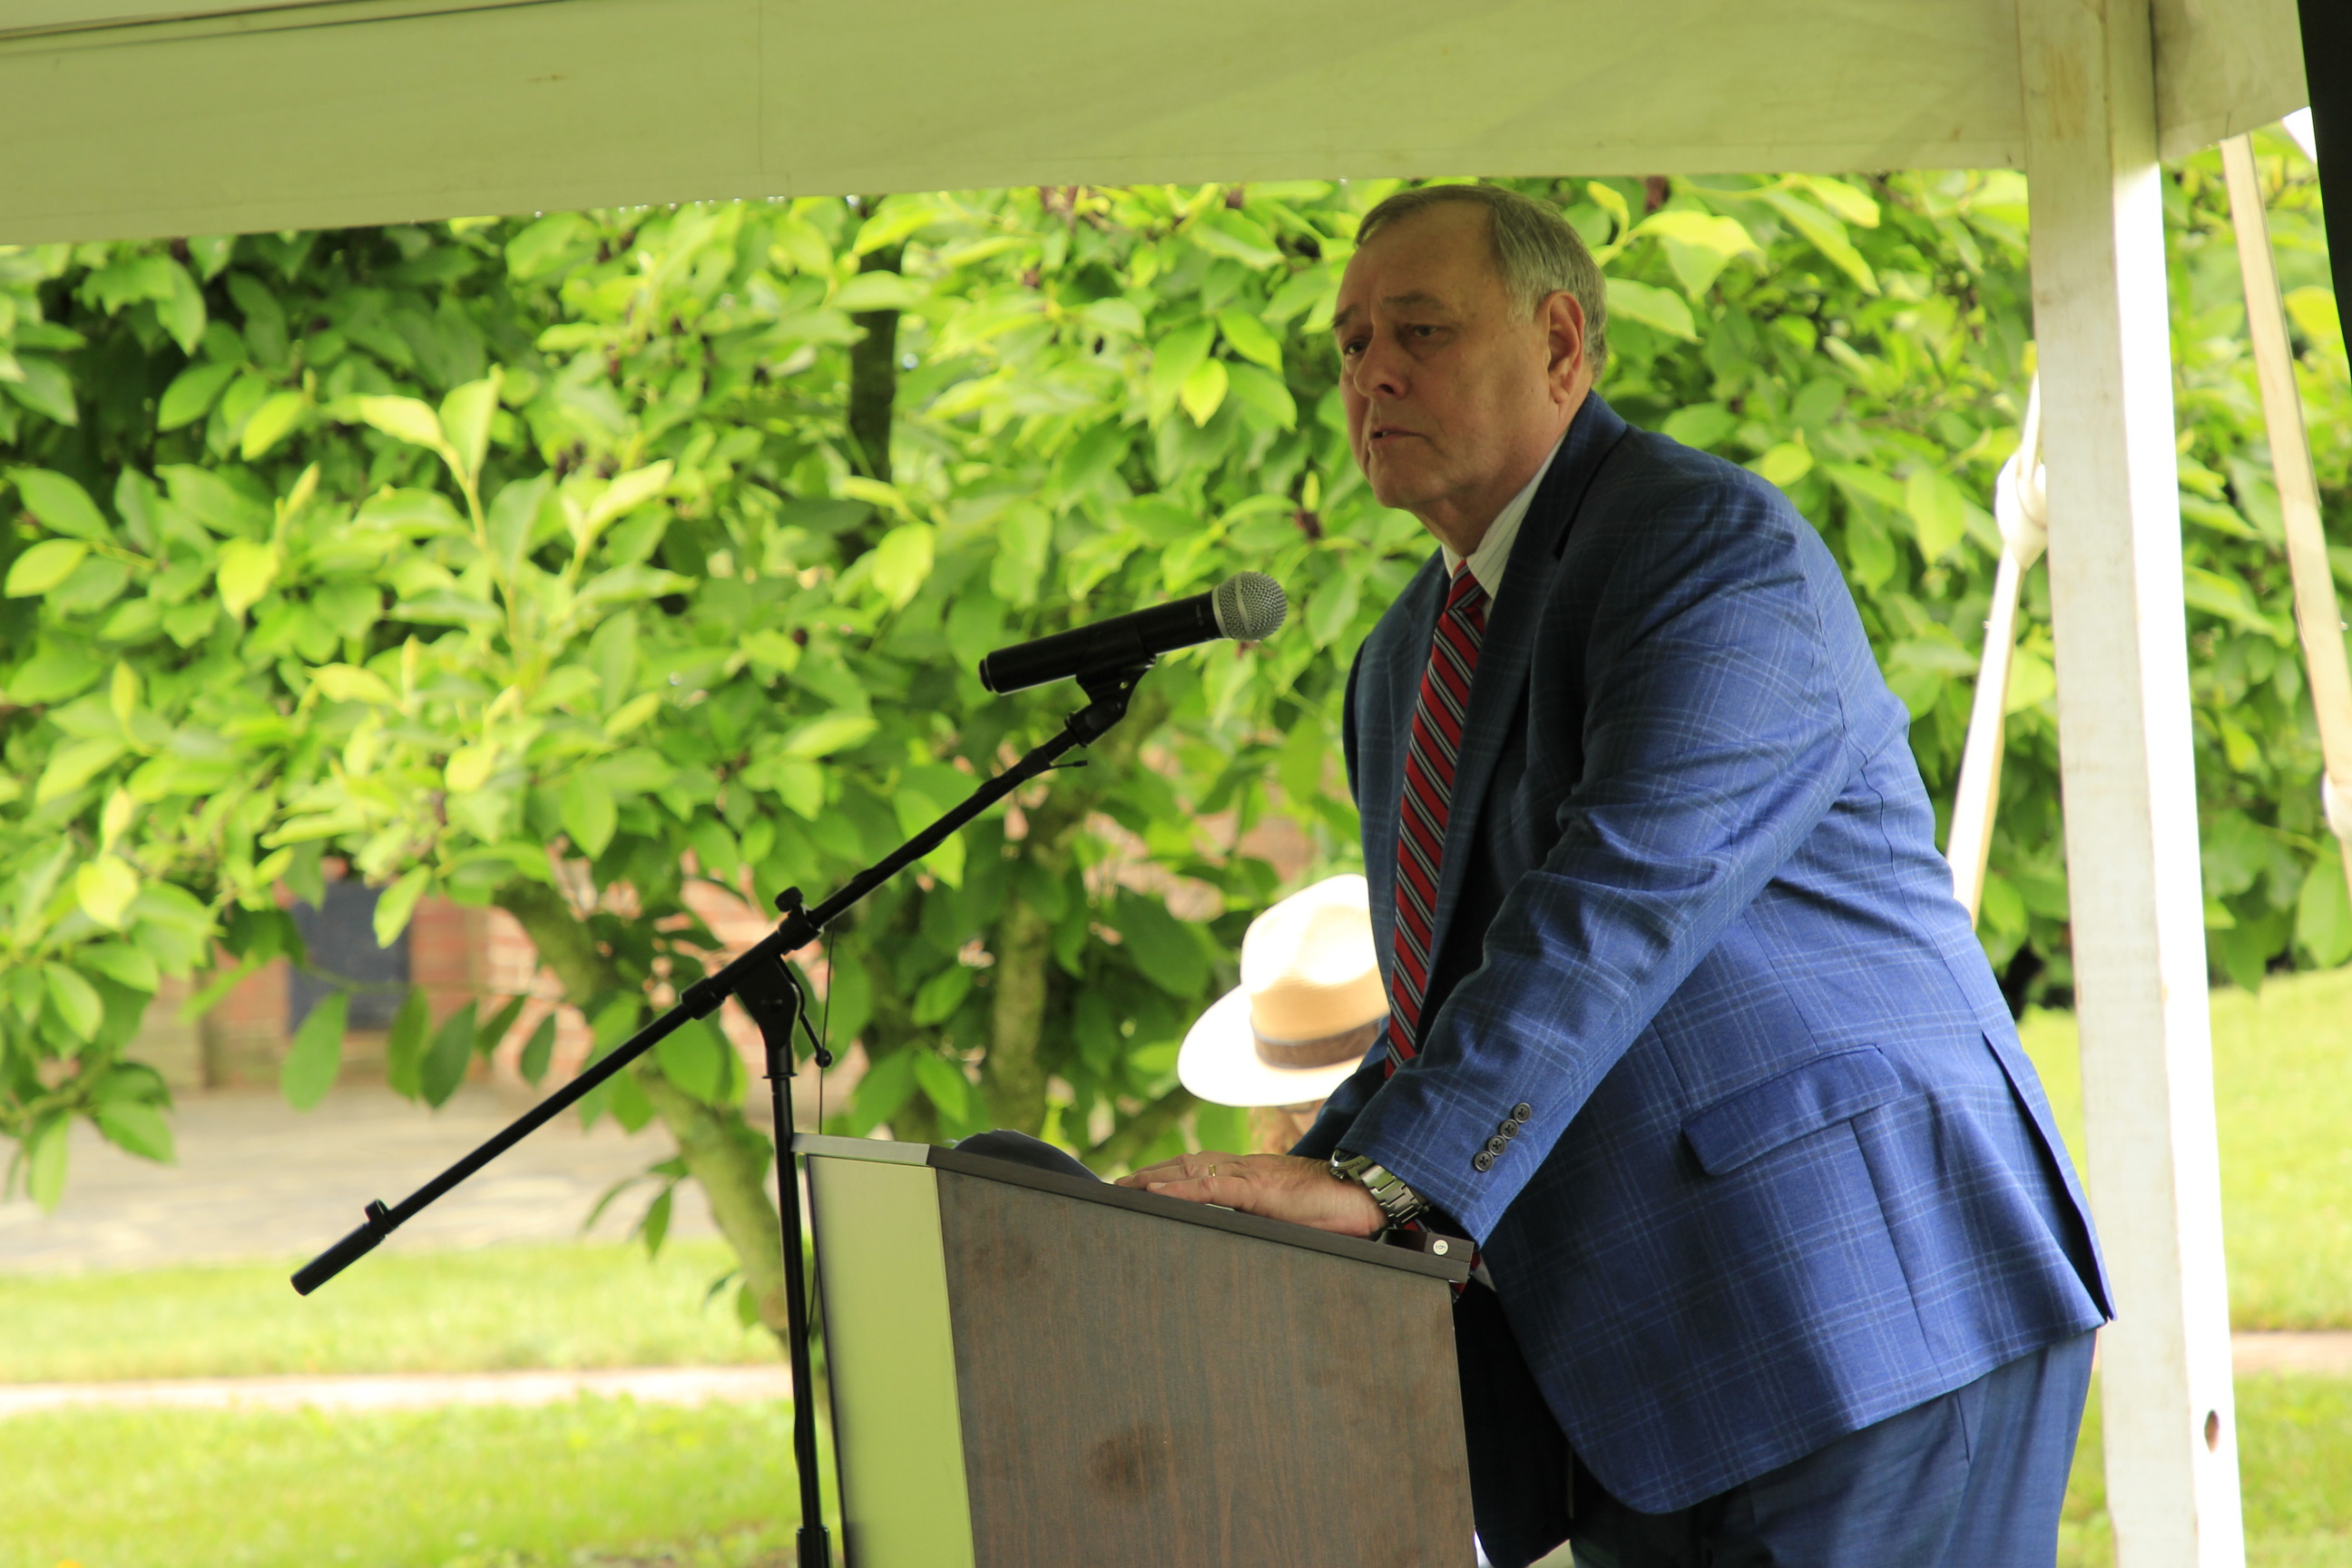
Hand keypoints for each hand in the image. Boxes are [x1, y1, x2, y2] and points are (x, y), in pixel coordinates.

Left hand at [1114, 1151, 1385, 1237]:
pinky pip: (1212, 1186)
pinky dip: (1181, 1189)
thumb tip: (1250, 1241)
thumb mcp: (1292, 1220)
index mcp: (1254, 1177)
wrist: (1366, 1195)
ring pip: (1192, 1170)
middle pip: (1188, 1165)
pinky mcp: (1259, 1188)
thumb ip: (1267, 1223)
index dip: (1172, 1175)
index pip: (1203, 1170)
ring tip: (1126, 1187)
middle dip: (1153, 1173)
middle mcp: (1247, 1169)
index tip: (1144, 1185)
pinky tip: (1157, 1193)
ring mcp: (1251, 1176)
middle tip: (1119, 1186)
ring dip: (1156, 1177)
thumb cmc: (1336, 1210)